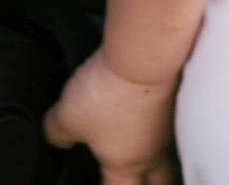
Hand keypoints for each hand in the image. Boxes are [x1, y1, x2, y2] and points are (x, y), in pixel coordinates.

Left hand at [42, 50, 180, 184]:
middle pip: (160, 180)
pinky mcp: (173, 99)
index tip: (105, 183)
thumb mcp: (66, 116)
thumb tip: (55, 136)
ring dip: (156, 152)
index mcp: (125, 163)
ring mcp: (166, 124)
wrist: (142, 56)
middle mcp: (152, 149)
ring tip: (143, 144)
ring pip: (166, 150)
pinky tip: (148, 108)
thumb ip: (58, 132)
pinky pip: (169, 120)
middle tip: (142, 178)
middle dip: (150, 183)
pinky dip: (158, 120)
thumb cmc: (111, 90)